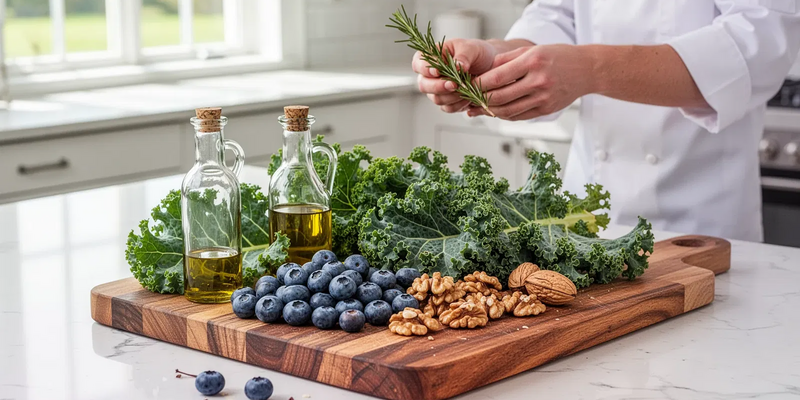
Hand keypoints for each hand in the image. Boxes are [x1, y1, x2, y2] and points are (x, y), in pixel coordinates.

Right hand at [412, 38, 496, 112]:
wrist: (490, 66)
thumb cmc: (477, 53)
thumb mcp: (472, 48)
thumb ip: (463, 56)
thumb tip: (458, 66)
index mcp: (432, 57)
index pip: (418, 64)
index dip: (424, 69)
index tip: (437, 71)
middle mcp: (430, 75)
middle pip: (424, 85)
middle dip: (438, 86)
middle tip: (454, 84)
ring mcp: (438, 90)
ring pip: (436, 98)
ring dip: (451, 96)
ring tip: (465, 89)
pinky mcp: (448, 101)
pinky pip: (448, 107)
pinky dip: (458, 104)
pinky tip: (468, 97)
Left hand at [468, 44, 595, 119]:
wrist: (586, 70)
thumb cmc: (556, 56)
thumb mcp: (532, 49)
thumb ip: (507, 60)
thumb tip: (484, 73)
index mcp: (532, 62)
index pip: (497, 78)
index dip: (478, 84)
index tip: (467, 85)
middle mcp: (538, 81)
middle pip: (500, 97)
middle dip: (480, 99)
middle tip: (468, 99)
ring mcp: (543, 98)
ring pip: (508, 111)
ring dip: (489, 111)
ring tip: (478, 108)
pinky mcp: (546, 110)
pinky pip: (519, 117)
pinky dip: (504, 115)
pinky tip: (495, 111)